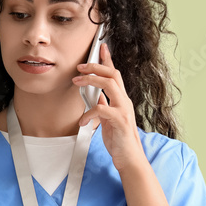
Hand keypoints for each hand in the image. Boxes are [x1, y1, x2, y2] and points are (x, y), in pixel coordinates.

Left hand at [72, 42, 147, 173]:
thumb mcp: (109, 120)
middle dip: (96, 66)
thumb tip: (97, 97)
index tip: (101, 47)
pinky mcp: (120, 121)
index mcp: (121, 100)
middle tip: (79, 66)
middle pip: (113, 74)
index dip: (108, 60)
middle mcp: (124, 101)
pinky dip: (89, 113)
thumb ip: (105, 106)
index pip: (115, 74)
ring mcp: (124, 110)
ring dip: (91, 80)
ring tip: (76, 82)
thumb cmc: (119, 140)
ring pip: (110, 85)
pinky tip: (81, 121)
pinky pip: (102, 109)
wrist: (130, 158)